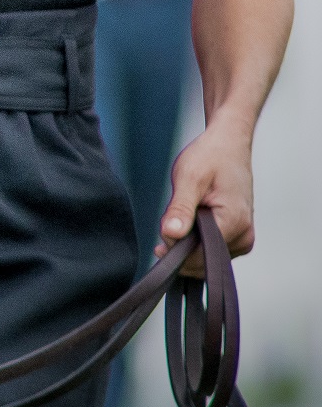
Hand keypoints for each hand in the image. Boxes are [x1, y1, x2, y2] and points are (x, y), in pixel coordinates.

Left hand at [159, 114, 256, 269]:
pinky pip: (212, 250)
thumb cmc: (211, 157)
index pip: (198, 256)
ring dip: (188, 244)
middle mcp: (244, 237)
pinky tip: (191, 223)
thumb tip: (171, 235)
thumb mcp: (189, 178)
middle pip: (202, 261)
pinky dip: (196, 242)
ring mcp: (243, 239)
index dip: (175, 250)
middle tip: (171, 220)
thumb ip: (180, 208)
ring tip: (184, 216)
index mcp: (234, 223)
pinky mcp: (238, 237)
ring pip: (206, 258)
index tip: (161, 235)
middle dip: (180, 248)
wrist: (228, 145)